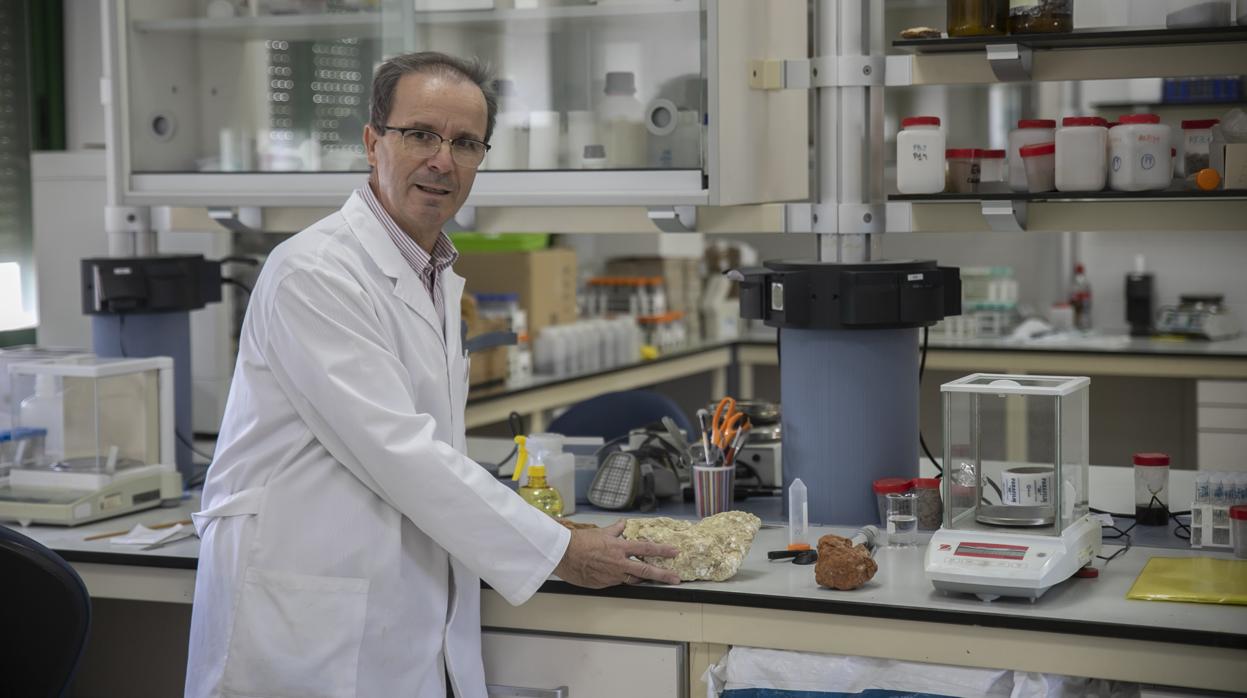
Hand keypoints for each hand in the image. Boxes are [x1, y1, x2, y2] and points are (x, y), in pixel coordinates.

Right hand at [554, 520, 681, 587]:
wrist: (563, 555)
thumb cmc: (580, 542)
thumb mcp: (601, 532)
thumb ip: (615, 529)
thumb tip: (623, 523)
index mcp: (619, 548)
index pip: (646, 549)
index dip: (662, 551)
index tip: (674, 552)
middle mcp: (618, 564)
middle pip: (646, 571)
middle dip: (663, 575)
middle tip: (676, 578)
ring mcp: (612, 576)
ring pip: (632, 579)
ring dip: (642, 578)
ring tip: (651, 578)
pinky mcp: (603, 585)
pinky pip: (616, 582)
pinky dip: (621, 578)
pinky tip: (620, 576)